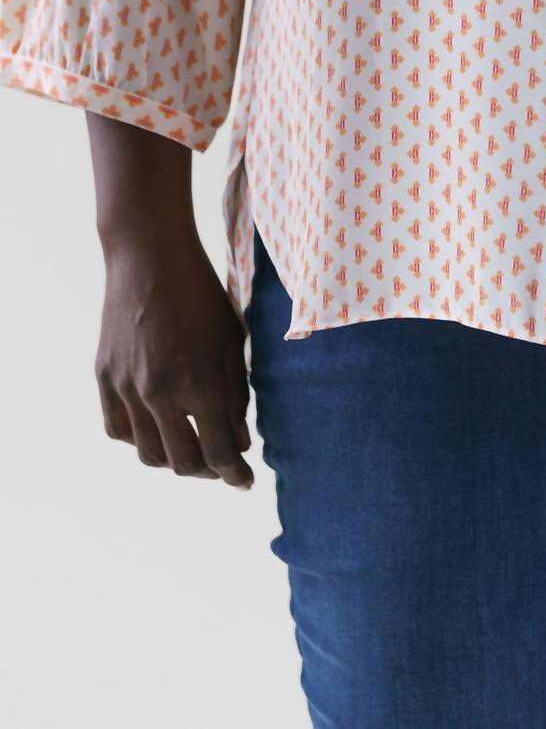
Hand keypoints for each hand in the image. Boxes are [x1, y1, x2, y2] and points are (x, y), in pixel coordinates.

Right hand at [96, 230, 254, 487]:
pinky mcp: (103, 378)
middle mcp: (157, 394)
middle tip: (223, 466)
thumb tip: (239, 442)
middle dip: (208, 472)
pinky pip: (118, 429)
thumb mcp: (233, 343)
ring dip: (174, 460)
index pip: (218, 452)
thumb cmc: (202, 295)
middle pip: (182, 462)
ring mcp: (125, 388)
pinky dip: (140, 439)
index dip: (235, 474)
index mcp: (198, 384)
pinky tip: (159, 430)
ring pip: (147, 453)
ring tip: (194, 449)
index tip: (246, 481)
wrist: (149, 258)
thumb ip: (236, 396)